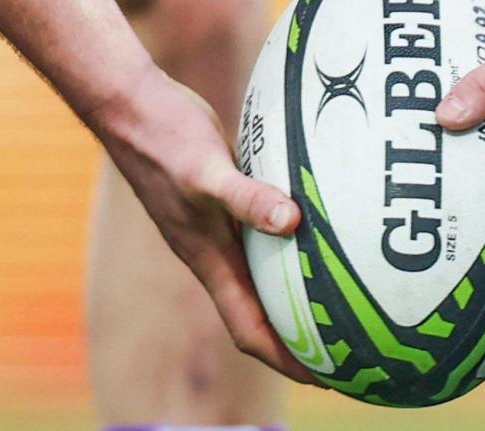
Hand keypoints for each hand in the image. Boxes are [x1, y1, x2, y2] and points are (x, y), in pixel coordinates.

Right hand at [95, 68, 317, 382]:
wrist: (131, 106)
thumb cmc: (164, 139)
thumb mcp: (206, 171)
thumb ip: (245, 198)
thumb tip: (291, 223)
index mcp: (209, 260)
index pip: (251, 331)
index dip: (286, 359)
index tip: (329, 378)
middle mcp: (214, 253)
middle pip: (261, 314)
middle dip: (301, 338)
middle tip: (353, 347)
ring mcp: (216, 227)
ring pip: (263, 277)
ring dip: (298, 294)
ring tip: (343, 300)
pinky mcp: (223, 200)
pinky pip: (263, 235)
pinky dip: (290, 243)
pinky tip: (319, 228)